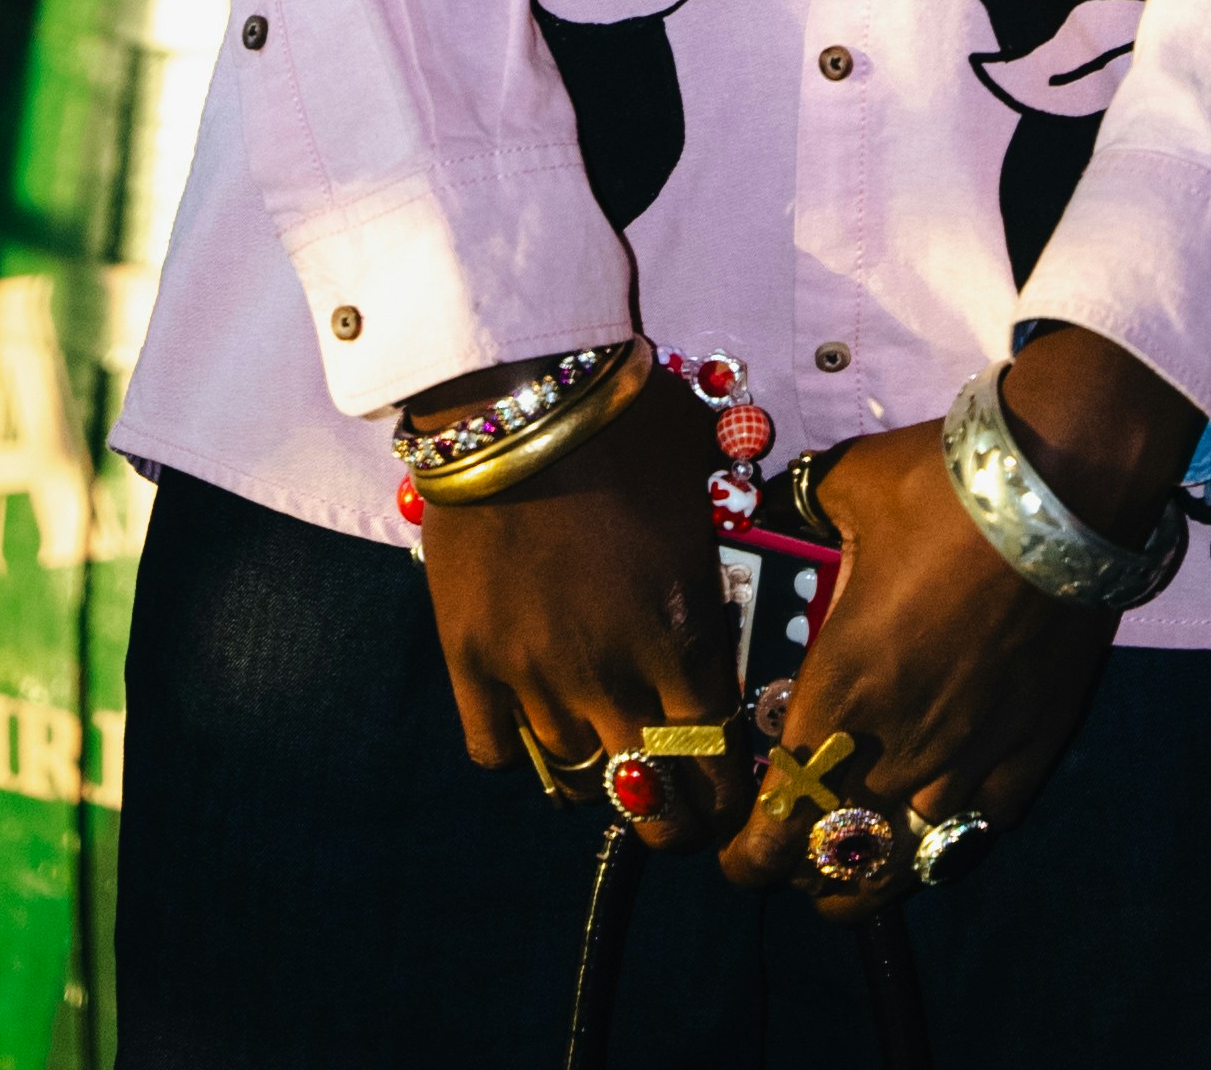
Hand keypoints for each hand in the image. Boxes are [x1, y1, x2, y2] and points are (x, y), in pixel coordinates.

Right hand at [416, 359, 751, 853]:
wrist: (520, 395)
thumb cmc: (627, 423)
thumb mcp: (702, 483)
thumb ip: (718, 553)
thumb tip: (739, 569)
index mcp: (683, 635)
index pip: (717, 755)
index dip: (726, 787)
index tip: (730, 794)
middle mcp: (612, 674)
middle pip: (650, 796)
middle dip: (671, 815)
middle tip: (675, 811)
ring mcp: (535, 675)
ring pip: (575, 775)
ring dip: (597, 770)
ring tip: (605, 754)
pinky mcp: (471, 661)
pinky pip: (496, 749)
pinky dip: (518, 746)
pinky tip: (533, 719)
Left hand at [718, 328, 1200, 917]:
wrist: (1059, 494)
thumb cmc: (942, 489)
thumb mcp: (848, 489)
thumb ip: (805, 513)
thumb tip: (779, 507)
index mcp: (840, 690)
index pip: (779, 815)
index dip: (750, 853)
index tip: (735, 856)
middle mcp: (898, 744)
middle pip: (836, 851)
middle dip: (802, 865)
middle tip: (787, 859)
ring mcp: (970, 757)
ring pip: (908, 856)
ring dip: (872, 869)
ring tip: (852, 878)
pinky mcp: (1031, 751)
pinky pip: (980, 825)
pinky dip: (949, 836)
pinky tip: (934, 830)